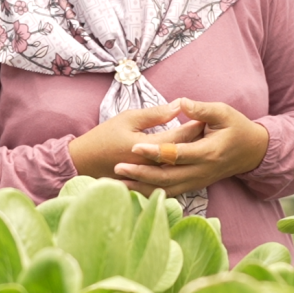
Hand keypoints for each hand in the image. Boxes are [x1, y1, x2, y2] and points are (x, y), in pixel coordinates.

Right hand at [68, 100, 204, 179]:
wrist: (83, 163)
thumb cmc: (104, 137)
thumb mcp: (128, 118)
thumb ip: (154, 114)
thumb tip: (178, 106)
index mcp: (146, 148)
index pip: (178, 138)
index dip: (194, 126)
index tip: (206, 118)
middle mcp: (150, 166)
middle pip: (182, 155)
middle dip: (197, 142)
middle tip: (210, 131)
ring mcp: (149, 179)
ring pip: (179, 169)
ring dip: (191, 157)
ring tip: (202, 145)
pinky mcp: (146, 186)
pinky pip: (170, 182)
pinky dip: (181, 173)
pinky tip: (189, 164)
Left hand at [113, 98, 269, 197]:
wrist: (253, 151)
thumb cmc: (237, 127)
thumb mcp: (224, 112)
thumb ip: (201, 109)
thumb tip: (180, 102)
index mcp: (208, 152)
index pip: (176, 154)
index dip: (154, 151)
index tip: (133, 146)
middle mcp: (202, 171)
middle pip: (167, 177)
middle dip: (141, 173)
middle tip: (117, 167)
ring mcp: (198, 181)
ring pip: (167, 189)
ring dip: (143, 187)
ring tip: (119, 182)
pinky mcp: (195, 185)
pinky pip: (171, 193)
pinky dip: (152, 193)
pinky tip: (134, 189)